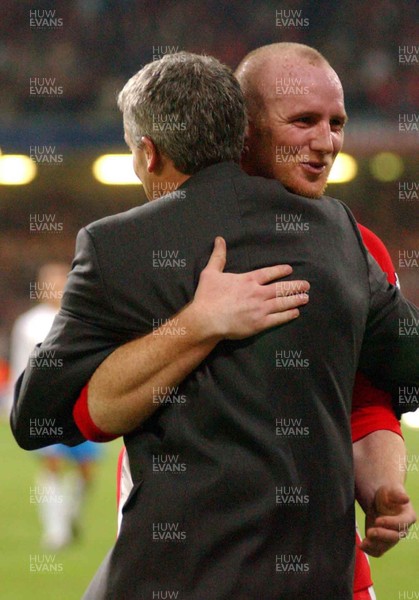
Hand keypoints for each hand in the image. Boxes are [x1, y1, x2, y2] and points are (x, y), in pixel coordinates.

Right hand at [191, 236, 309, 339]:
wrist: (207, 319)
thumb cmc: (207, 297)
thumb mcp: (210, 272)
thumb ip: (218, 256)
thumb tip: (219, 239)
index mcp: (248, 280)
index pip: (269, 273)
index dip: (280, 270)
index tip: (290, 269)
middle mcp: (258, 293)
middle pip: (281, 288)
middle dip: (295, 286)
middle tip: (307, 285)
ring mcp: (261, 309)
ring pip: (283, 302)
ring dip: (295, 299)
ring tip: (305, 298)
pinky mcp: (260, 323)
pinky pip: (278, 318)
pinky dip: (288, 315)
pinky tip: (295, 313)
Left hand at [359, 484, 416, 556]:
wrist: (379, 502)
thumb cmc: (388, 495)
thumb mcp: (391, 490)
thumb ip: (397, 494)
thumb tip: (406, 498)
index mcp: (408, 517)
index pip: (402, 523)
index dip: (391, 523)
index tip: (378, 520)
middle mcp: (402, 530)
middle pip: (394, 537)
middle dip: (382, 535)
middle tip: (370, 532)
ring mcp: (392, 538)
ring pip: (386, 546)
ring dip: (375, 546)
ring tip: (364, 543)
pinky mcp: (382, 542)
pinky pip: (378, 551)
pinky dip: (370, 551)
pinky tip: (361, 546)